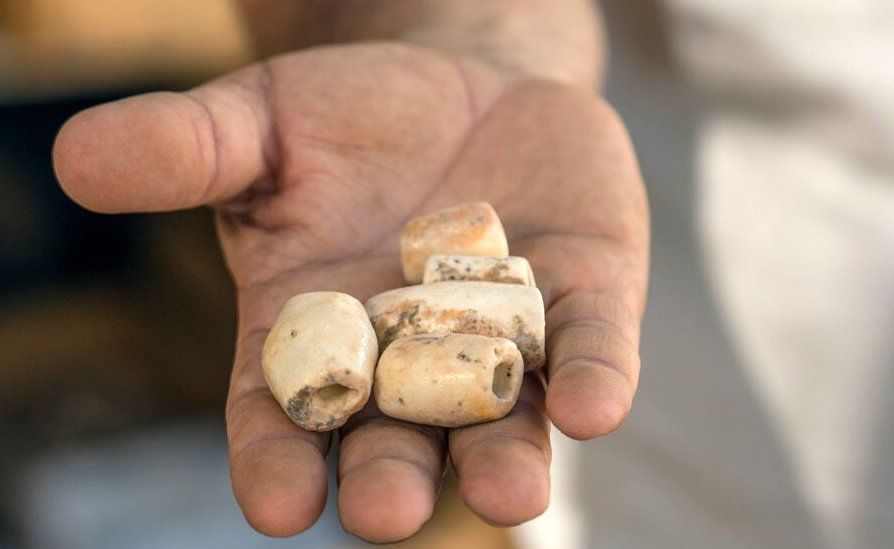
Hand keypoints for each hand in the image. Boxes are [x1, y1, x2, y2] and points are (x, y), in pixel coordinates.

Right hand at [53, 42, 648, 541]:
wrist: (463, 82)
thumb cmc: (347, 119)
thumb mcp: (259, 124)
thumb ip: (186, 150)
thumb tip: (77, 156)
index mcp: (318, 337)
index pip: (286, 418)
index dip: (278, 462)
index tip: (276, 501)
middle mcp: (412, 361)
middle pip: (398, 439)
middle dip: (393, 477)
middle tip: (387, 508)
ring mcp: (504, 337)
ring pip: (504, 418)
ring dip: (506, 459)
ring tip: (509, 491)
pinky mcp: (582, 296)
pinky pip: (590, 347)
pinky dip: (595, 379)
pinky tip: (596, 406)